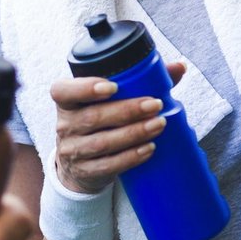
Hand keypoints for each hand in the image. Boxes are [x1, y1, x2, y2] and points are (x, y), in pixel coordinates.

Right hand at [50, 62, 184, 194]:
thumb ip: (141, 81)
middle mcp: (65, 125)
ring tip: (158, 125)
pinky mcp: (85, 171)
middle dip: (127, 110)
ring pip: (102, 142)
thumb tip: (178, 68)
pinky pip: (109, 165)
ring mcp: (73, 151)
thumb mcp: (107, 102)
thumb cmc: (100, 123)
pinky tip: (148, 148)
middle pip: (93, 117)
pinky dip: (131, 157)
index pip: (62, 91)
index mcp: (66, 102)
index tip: (113, 87)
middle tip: (154, 105)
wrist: (79, 165)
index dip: (84, 88)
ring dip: (134, 133)